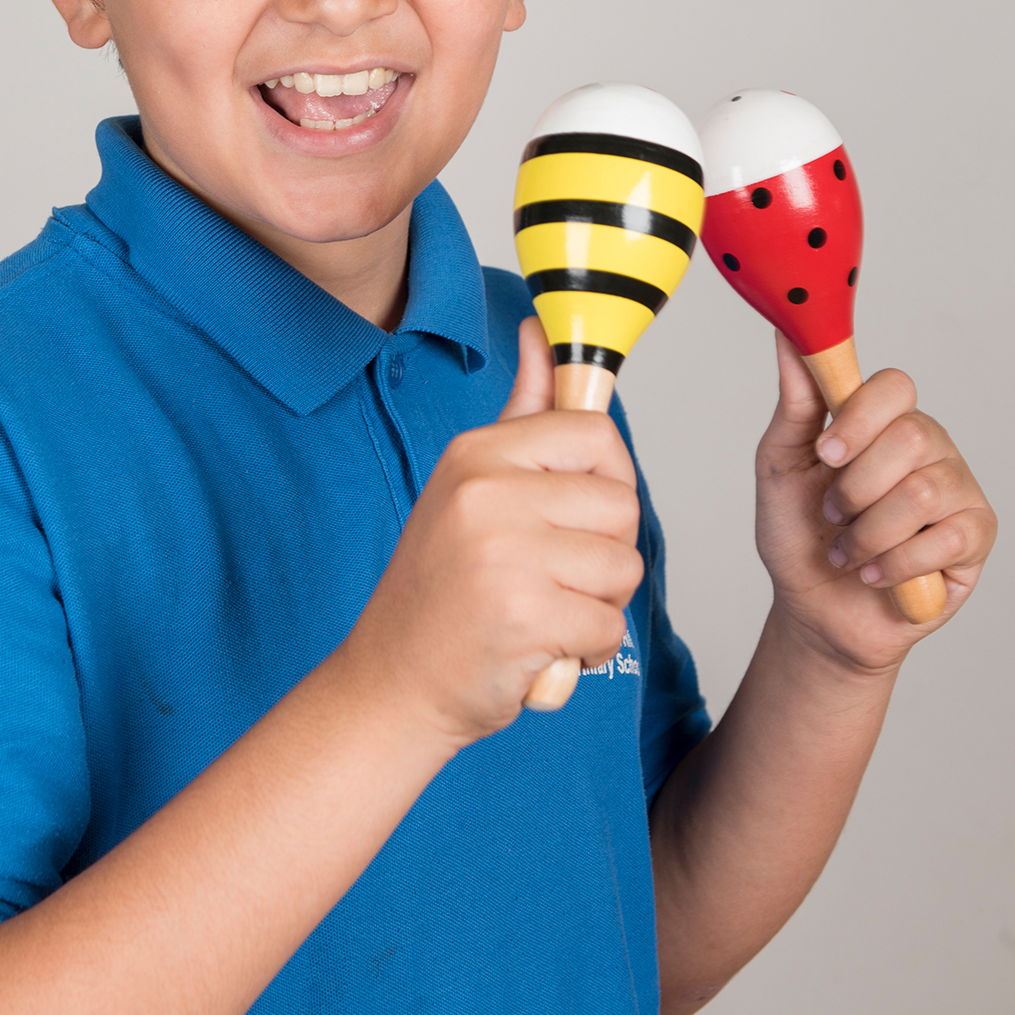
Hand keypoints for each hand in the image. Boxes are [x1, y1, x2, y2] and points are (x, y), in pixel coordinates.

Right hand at [341, 318, 643, 745]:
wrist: (391, 683)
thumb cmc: (442, 587)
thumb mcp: (469, 484)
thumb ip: (521, 412)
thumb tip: (540, 331)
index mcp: (478, 452)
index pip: (596, 432)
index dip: (608, 477)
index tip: (579, 511)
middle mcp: (487, 492)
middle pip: (622, 504)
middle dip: (604, 553)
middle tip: (549, 576)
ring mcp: (504, 553)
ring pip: (623, 567)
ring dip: (597, 605)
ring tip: (542, 611)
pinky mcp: (523, 616)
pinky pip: (607, 626)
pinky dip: (584, 650)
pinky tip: (538, 649)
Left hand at [753, 332, 995, 672]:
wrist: (814, 610)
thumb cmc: (799, 534)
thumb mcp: (781, 465)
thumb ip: (796, 402)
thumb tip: (790, 335)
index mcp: (884, 422)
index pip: (896, 386)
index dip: (862, 416)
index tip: (826, 453)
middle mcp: (929, 447)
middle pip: (913, 436)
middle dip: (857, 487)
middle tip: (833, 514)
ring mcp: (958, 490)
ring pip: (924, 491)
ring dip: (870, 533)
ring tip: (848, 551)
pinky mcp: (976, 538)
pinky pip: (948, 537)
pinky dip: (895, 563)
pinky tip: (874, 574)